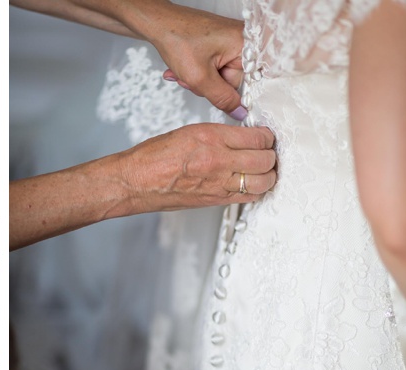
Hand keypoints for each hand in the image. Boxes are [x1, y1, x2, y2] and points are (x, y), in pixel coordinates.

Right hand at [121, 123, 276, 211]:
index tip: (265, 136)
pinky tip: (250, 183)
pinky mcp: (214, 200)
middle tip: (266, 151)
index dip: (267, 136)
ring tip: (262, 169)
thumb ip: (219, 135)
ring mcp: (218, 184)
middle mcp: (218, 161)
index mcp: (211, 137)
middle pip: (266, 160)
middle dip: (271, 155)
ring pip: (263, 182)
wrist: (135, 182)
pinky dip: (255, 190)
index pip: (258, 137)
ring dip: (267, 175)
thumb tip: (242, 138)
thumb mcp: (189, 132)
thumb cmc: (153, 158)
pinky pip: (248, 197)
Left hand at [141, 4, 245, 118]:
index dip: (230, 95)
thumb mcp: (200, 78)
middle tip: (192, 78)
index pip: (248, 82)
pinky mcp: (218, 43)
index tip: (218, 98)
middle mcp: (241, 41)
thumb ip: (221, 98)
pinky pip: (212, 67)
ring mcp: (229, 41)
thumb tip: (239, 112)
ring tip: (184, 71)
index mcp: (245, 45)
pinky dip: (197, 70)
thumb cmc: (179, 40)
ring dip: (199, 79)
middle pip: (231, 80)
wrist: (158, 23)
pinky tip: (183, 67)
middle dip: (207, 85)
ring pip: (218, 76)